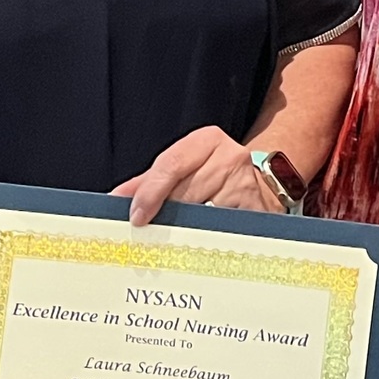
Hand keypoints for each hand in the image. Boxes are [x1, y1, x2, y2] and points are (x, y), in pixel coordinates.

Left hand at [112, 125, 281, 224]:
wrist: (261, 186)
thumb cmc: (214, 178)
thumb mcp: (184, 170)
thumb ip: (150, 182)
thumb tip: (117, 198)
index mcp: (206, 140)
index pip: (171, 164)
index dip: (150, 192)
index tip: (137, 216)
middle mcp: (229, 154)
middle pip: (185, 189)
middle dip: (164, 212)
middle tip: (148, 231)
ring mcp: (245, 180)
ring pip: (203, 209)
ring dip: (184, 226)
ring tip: (175, 235)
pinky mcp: (256, 205)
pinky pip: (222, 225)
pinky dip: (207, 233)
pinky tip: (200, 239)